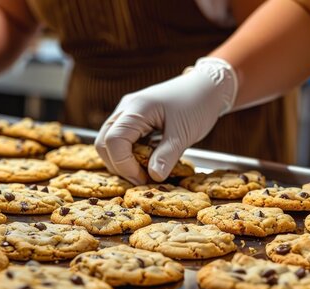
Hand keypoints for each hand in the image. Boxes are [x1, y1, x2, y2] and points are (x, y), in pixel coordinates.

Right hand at [95, 57, 237, 184]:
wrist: (206, 87)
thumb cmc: (197, 104)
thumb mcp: (184, 133)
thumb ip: (167, 155)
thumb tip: (153, 177)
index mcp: (136, 108)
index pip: (113, 141)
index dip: (124, 165)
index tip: (143, 179)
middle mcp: (126, 109)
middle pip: (103, 142)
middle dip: (118, 165)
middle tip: (141, 179)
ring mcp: (126, 113)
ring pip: (108, 142)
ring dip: (122, 161)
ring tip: (145, 171)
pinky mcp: (133, 119)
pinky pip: (120, 140)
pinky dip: (128, 154)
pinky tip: (146, 160)